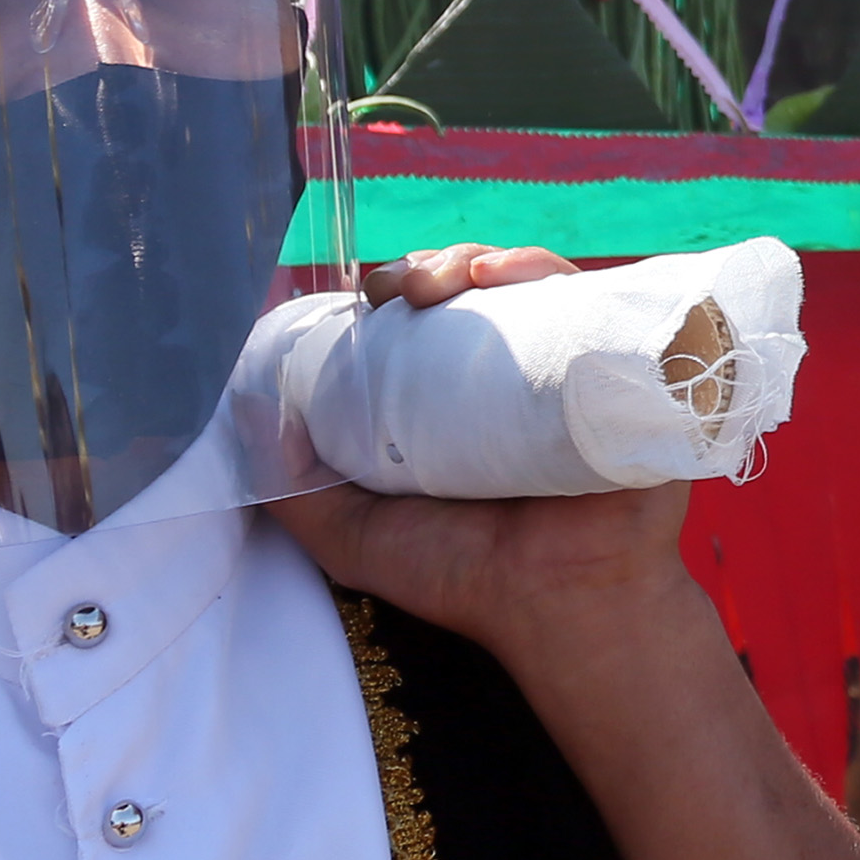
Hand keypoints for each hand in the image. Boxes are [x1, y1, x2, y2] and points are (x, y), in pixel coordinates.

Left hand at [264, 242, 712, 679]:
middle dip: (430, 265)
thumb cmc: (465, 575)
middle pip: (472, 288)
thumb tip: (245, 409)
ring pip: (523, 282)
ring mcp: (565, 367)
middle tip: (402, 287)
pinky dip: (543, 270)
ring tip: (448, 278)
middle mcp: (510, 374)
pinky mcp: (615, 367)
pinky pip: (584, 298)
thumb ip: (295, 488)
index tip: (365, 297)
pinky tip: (503, 276)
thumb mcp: (354, 536)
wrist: (560, 603)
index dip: (392, 289)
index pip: (424, 318)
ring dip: (480, 256)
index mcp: (454, 399)